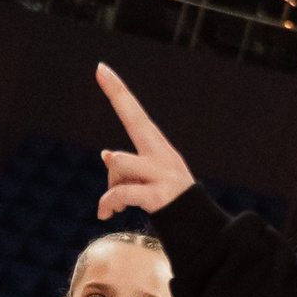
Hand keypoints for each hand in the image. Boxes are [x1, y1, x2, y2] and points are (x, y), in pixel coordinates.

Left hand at [94, 65, 194, 218]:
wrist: (196, 228)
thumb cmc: (169, 202)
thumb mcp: (148, 181)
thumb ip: (127, 168)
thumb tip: (106, 155)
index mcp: (157, 147)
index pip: (134, 114)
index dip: (117, 92)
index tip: (101, 69)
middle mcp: (162, 154)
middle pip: (135, 119)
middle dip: (118, 94)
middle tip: (100, 68)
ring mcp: (162, 173)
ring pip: (119, 163)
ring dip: (109, 185)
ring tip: (110, 205)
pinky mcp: (159, 195)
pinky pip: (122, 193)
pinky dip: (109, 203)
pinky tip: (106, 214)